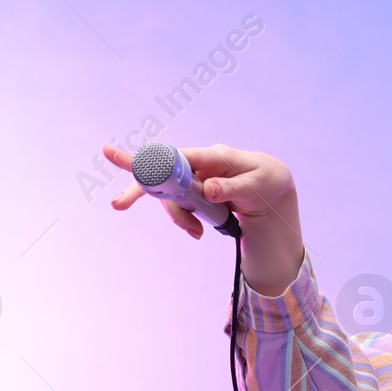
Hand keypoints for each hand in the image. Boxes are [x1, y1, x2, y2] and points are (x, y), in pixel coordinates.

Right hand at [102, 142, 304, 295]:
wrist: (273, 187)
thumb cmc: (267, 181)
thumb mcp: (256, 187)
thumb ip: (232, 188)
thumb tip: (208, 189)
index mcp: (216, 157)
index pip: (179, 157)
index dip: (153, 162)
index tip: (133, 168)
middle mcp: (201, 164)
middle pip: (165, 175)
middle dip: (142, 190)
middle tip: (118, 204)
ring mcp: (197, 177)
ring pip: (172, 195)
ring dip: (178, 216)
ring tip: (196, 234)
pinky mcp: (197, 190)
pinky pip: (182, 203)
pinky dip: (185, 218)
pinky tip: (196, 231)